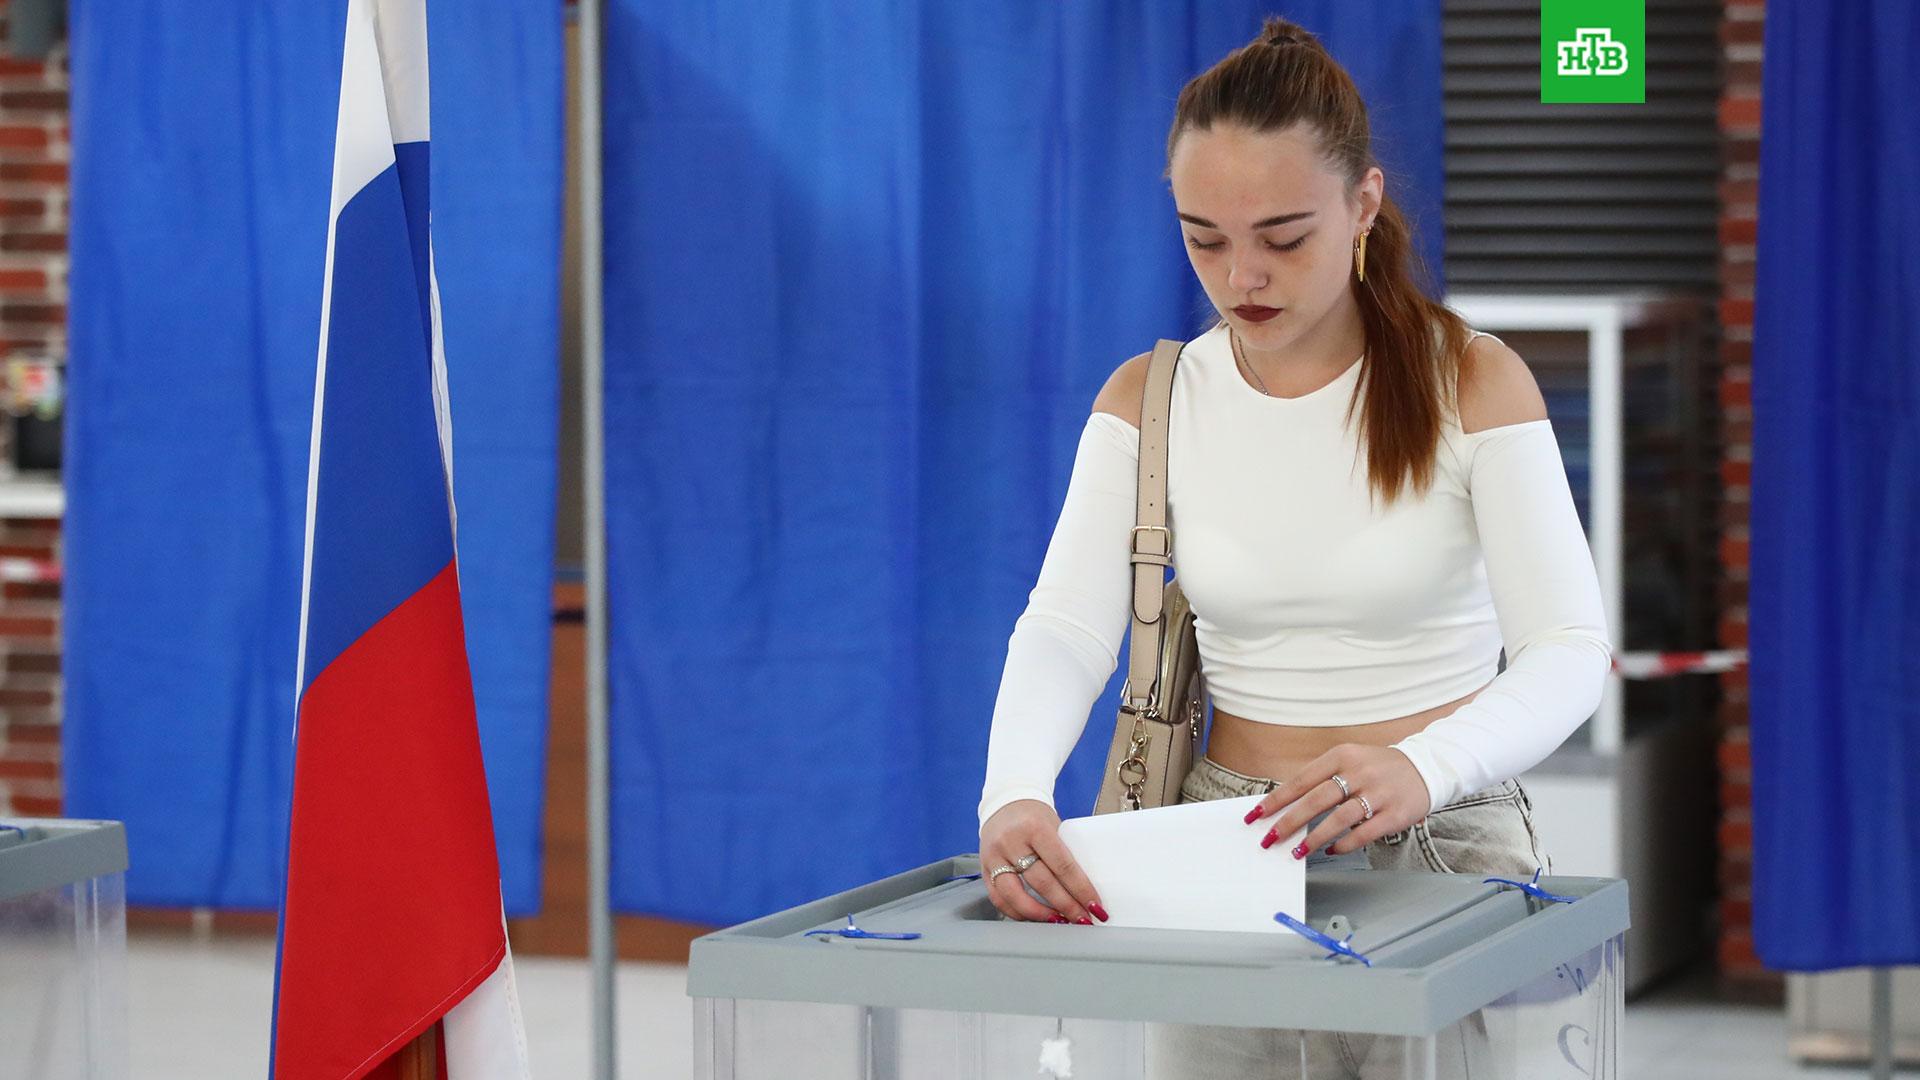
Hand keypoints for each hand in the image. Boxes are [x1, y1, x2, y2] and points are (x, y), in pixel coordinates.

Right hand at [978, 799, 1108, 923]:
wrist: (1005, 803)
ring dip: (1040, 914)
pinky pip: (999, 899)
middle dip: (1066, 906)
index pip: (1063, 865)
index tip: (1095, 906)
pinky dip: (1017, 912)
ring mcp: (994, 857)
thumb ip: (1065, 855)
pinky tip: (1034, 918)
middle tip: (1082, 920)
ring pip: (1015, 896)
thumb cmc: (1034, 816)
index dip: (1081, 889)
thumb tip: (1084, 891)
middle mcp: (1011, 842)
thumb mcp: (1054, 827)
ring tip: (1059, 922)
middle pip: (1042, 883)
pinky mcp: (984, 869)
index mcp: (1035, 828)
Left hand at [1243, 744, 1431, 858]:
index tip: (1257, 814)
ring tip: (1297, 851)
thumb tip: (1287, 803)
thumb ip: (1322, 778)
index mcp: (1342, 756)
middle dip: (1288, 822)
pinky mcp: (1394, 814)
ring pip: (1338, 819)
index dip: (1277, 799)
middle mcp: (1359, 772)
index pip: (1301, 780)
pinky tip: (1331, 850)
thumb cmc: (1379, 767)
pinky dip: (1344, 844)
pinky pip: (1363, 833)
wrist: (1426, 767)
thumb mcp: (1349, 759)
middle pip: (1315, 800)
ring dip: (1313, 838)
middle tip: (1269, 838)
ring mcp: (1378, 793)